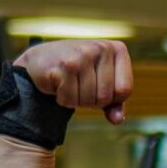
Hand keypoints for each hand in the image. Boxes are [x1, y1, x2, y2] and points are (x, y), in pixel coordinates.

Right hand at [13, 40, 131, 123]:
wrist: (41, 59)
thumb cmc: (78, 73)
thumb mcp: (101, 84)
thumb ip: (114, 103)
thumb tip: (117, 119)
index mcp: (117, 49)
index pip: (125, 90)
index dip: (111, 98)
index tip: (97, 87)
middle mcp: (102, 48)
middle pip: (105, 97)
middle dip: (91, 101)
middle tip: (79, 86)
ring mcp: (83, 54)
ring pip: (88, 99)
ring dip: (76, 100)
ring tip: (69, 84)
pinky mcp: (65, 64)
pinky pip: (71, 99)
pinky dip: (63, 99)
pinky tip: (58, 84)